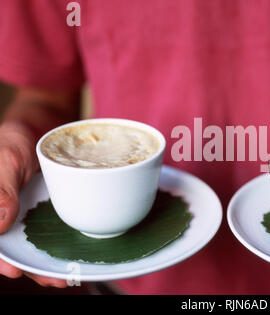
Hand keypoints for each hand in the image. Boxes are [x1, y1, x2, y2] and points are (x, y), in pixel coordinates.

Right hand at [0, 121, 66, 287]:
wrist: (40, 129)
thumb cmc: (14, 140)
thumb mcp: (6, 160)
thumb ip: (0, 189)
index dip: (0, 259)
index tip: (15, 270)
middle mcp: (0, 217)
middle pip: (10, 250)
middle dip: (30, 268)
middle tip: (55, 279)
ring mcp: (21, 217)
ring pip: (29, 247)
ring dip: (46, 263)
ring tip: (67, 275)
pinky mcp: (40, 214)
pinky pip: (47, 233)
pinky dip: (58, 245)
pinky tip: (73, 254)